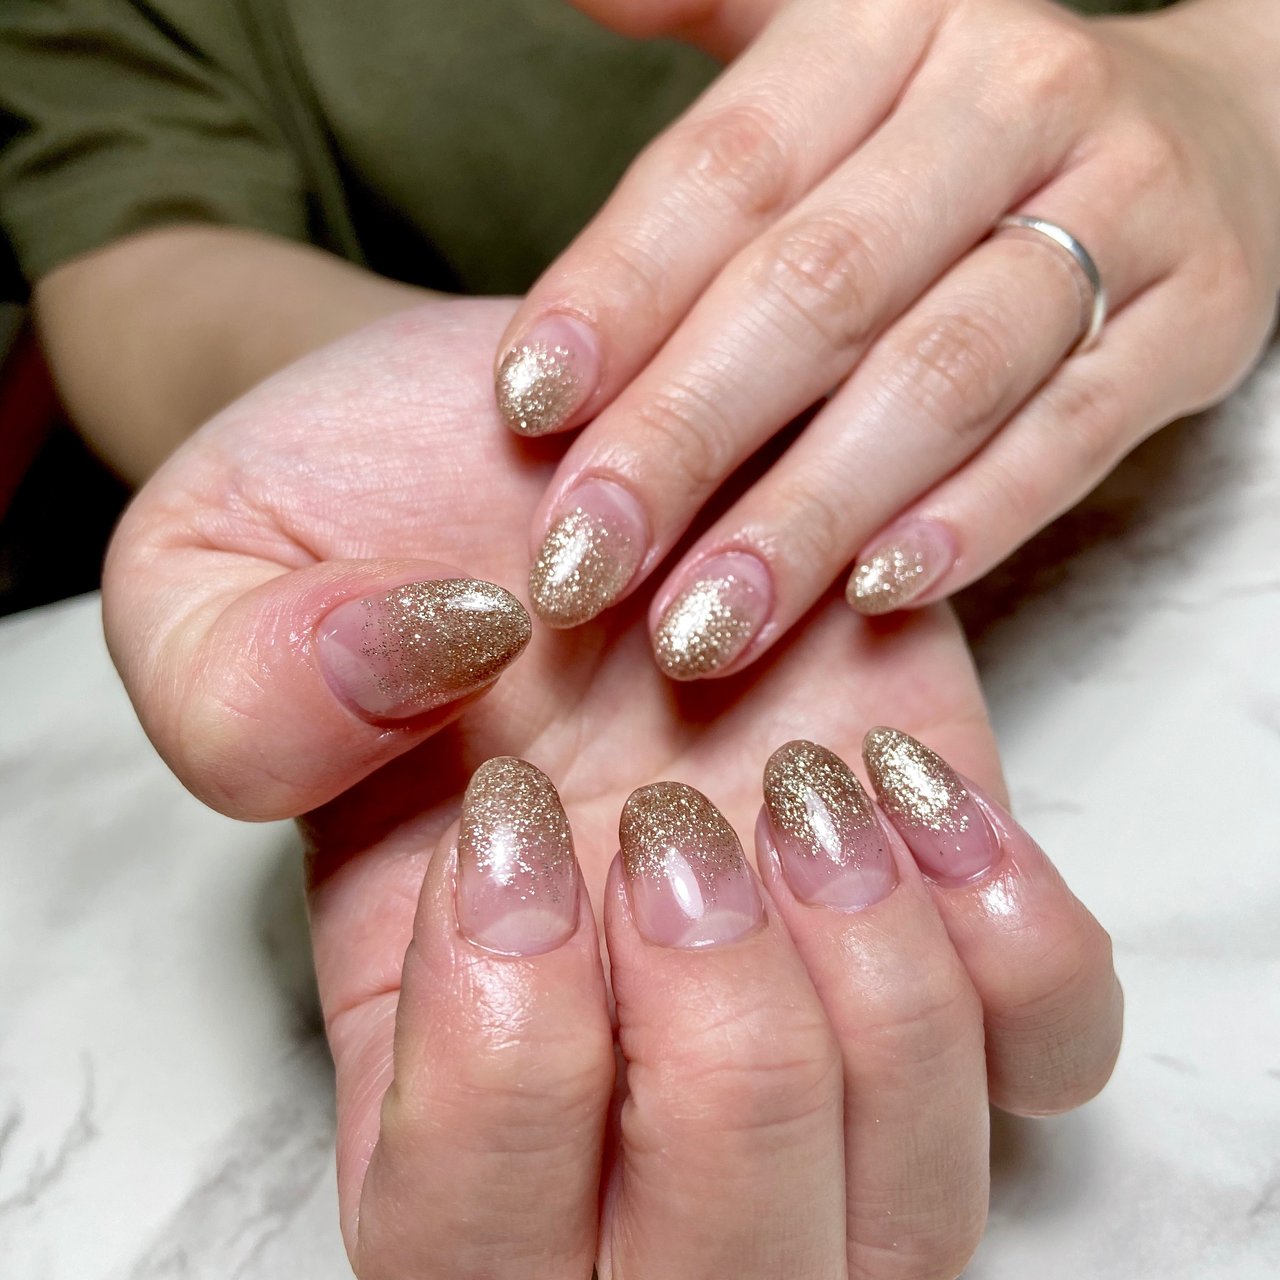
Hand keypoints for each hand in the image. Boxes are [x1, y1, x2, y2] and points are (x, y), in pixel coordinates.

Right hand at [103, 298, 1118, 1275]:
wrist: (544, 446)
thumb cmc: (374, 516)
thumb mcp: (217, 563)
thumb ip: (239, 673)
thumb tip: (432, 678)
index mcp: (423, 1047)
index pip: (467, 1251)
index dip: (507, 1072)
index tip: (508, 819)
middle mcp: (629, 1076)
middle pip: (732, 1279)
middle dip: (720, 1057)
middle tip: (669, 821)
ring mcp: (809, 1007)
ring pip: (916, 1204)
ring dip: (869, 992)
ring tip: (796, 780)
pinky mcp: (943, 904)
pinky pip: (1050, 1046)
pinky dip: (1011, 943)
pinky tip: (900, 781)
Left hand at [496, 0, 1279, 676]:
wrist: (1215, 130)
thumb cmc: (960, 120)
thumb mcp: (839, 41)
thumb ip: (707, 15)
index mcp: (894, 20)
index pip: (728, 171)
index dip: (617, 295)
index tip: (524, 410)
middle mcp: (1012, 98)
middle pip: (821, 287)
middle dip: (687, 437)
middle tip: (583, 565)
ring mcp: (1127, 210)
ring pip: (942, 377)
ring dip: (809, 514)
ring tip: (700, 627)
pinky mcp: (1196, 321)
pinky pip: (1073, 435)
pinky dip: (972, 521)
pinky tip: (871, 598)